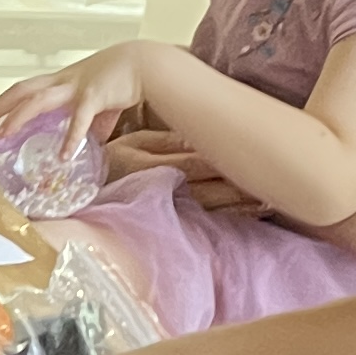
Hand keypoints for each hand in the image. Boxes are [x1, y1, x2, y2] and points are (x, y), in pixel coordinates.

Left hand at [0, 43, 152, 140]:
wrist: (145, 64)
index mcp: (63, 81)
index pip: (27, 89)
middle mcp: (64, 82)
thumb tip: (93, 141)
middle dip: (1, 105)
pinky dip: (70, 137)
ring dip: (19, 117)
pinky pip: (78, 118)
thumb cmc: (123, 79)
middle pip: (24, 90)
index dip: (6, 101)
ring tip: (5, 134)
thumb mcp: (101, 102)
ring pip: (39, 101)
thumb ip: (94, 120)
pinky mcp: (94, 96)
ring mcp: (77, 87)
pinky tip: (63, 155)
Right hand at [99, 133, 266, 211]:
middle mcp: (160, 189)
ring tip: (268, 203)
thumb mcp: (134, 146)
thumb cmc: (110, 165)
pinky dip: (227, 217)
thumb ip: (167, 142)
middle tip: (273, 184)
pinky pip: (203, 219)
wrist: (82, 196)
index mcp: (152, 167)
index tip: (251, 156)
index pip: (193, 163)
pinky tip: (249, 214)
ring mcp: (165, 208)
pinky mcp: (168, 220)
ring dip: (238, 206)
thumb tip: (198, 135)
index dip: (223, 161)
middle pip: (207, 189)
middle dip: (239, 188)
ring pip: (208, 207)